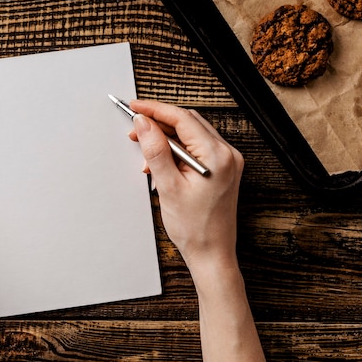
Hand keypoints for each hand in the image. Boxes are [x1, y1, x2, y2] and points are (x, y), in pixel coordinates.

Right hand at [129, 100, 267, 361]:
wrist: (212, 253)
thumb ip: (155, 150)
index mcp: (217, 156)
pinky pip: (196, 149)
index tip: (135, 107)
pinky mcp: (221, 170)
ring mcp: (226, 162)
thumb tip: (143, 123)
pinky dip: (175, 150)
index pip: (182, 118)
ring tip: (143, 148)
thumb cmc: (195, 228)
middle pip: (188, 122)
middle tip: (134, 127)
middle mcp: (227, 154)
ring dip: (165, 137)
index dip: (155, 110)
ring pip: (191, 134)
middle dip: (158, 122)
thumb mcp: (168, 186)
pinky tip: (159, 163)